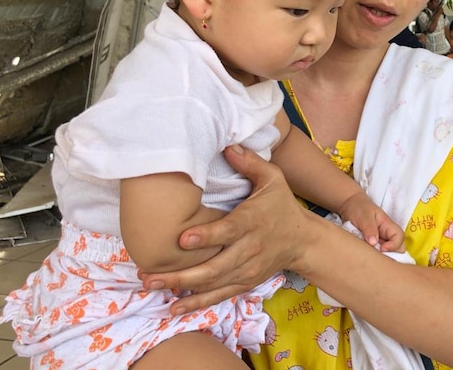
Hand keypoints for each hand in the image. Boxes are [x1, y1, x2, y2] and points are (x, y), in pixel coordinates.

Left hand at [139, 145, 317, 314]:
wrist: (303, 240)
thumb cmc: (282, 205)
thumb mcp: (273, 179)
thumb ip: (250, 163)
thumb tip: (228, 145)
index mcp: (252, 221)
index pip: (228, 231)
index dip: (206, 237)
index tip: (182, 239)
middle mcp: (249, 249)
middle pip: (215, 265)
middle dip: (181, 273)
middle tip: (149, 274)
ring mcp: (247, 269)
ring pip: (213, 283)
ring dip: (181, 288)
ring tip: (152, 285)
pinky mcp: (245, 282)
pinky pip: (219, 295)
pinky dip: (197, 303)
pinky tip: (173, 307)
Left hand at [337, 192, 404, 252]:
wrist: (350, 206)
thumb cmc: (359, 207)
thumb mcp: (364, 216)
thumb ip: (369, 228)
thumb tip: (374, 243)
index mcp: (388, 225)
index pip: (399, 237)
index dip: (394, 245)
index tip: (381, 248)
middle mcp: (386, 234)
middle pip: (398, 247)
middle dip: (390, 254)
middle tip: (376, 254)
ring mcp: (380, 240)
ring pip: (388, 252)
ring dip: (380, 256)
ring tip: (368, 253)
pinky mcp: (372, 245)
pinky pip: (377, 253)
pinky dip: (373, 256)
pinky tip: (364, 254)